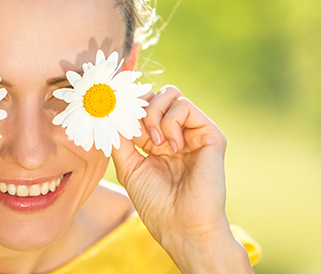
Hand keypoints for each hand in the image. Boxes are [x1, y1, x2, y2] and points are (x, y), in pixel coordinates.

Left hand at [111, 85, 251, 273]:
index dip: (128, 109)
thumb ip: (120, 138)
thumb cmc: (156, 204)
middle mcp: (177, 134)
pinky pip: (185, 106)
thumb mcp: (129, 167)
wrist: (183, 227)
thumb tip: (110, 112)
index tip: (114, 116)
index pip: (143, 109)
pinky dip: (170, 121)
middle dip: (140, 107)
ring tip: (155, 142)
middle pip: (157, 95)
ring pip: (171, 94)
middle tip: (135, 130)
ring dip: (154, 113)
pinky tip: (172, 145)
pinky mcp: (210, 134)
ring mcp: (194, 133)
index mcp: (158, 143)